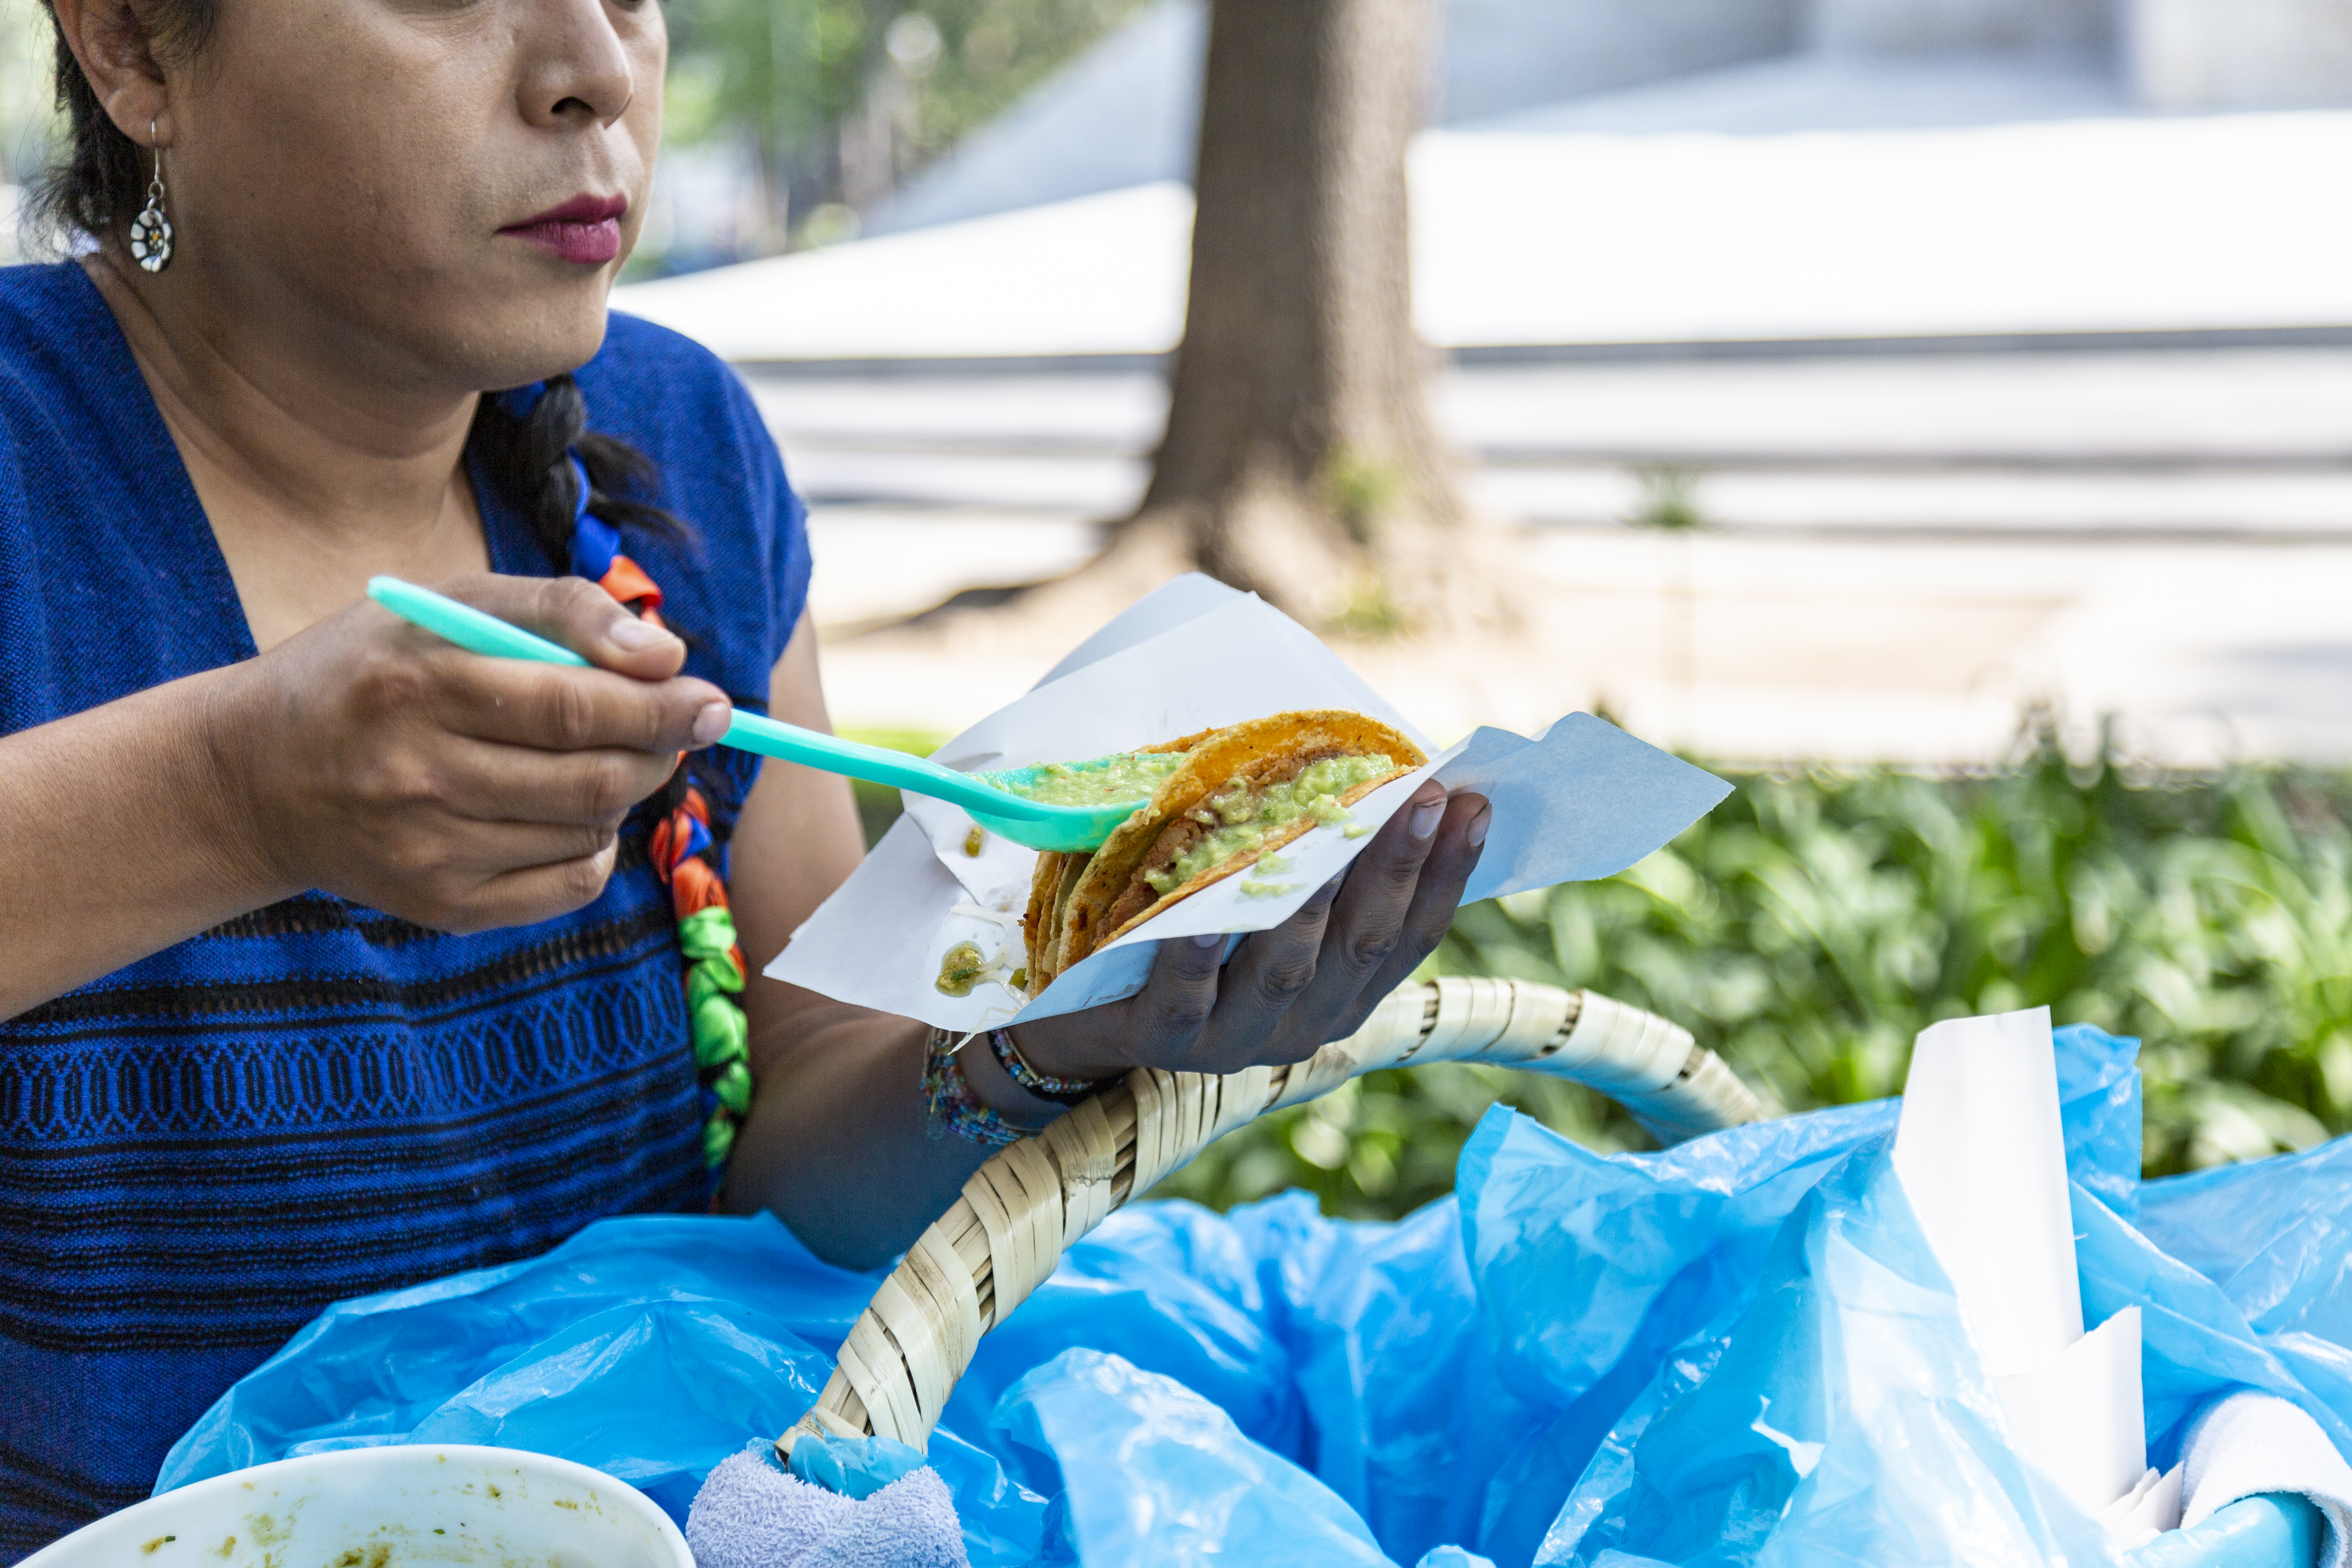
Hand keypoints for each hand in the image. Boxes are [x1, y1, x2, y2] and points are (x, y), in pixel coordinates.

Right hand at [210, 573, 730, 931]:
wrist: (254, 774)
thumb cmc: (373, 670)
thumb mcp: (449, 604)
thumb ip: (561, 610)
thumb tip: (668, 655)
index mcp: (419, 685)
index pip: (576, 705)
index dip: (661, 705)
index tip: (710, 698)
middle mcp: (417, 774)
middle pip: (594, 776)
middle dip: (659, 749)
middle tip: (676, 725)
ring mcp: (426, 850)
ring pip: (588, 830)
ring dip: (622, 792)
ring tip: (598, 758)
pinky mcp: (438, 906)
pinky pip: (566, 887)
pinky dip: (593, 850)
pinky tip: (565, 814)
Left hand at [1001, 781, 1490, 1091]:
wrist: (1084, 1020)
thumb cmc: (1187, 933)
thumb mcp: (1261, 902)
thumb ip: (1317, 863)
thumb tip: (1377, 772)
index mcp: (1340, 994)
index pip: (1410, 935)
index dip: (1448, 874)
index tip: (1475, 803)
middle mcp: (1302, 1025)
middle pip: (1361, 946)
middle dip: (1398, 869)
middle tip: (1427, 797)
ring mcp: (1233, 1040)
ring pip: (1286, 971)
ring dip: (1313, 906)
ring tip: (1331, 845)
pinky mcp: (1161, 1041)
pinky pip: (1186, 996)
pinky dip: (1197, 956)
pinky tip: (1198, 923)